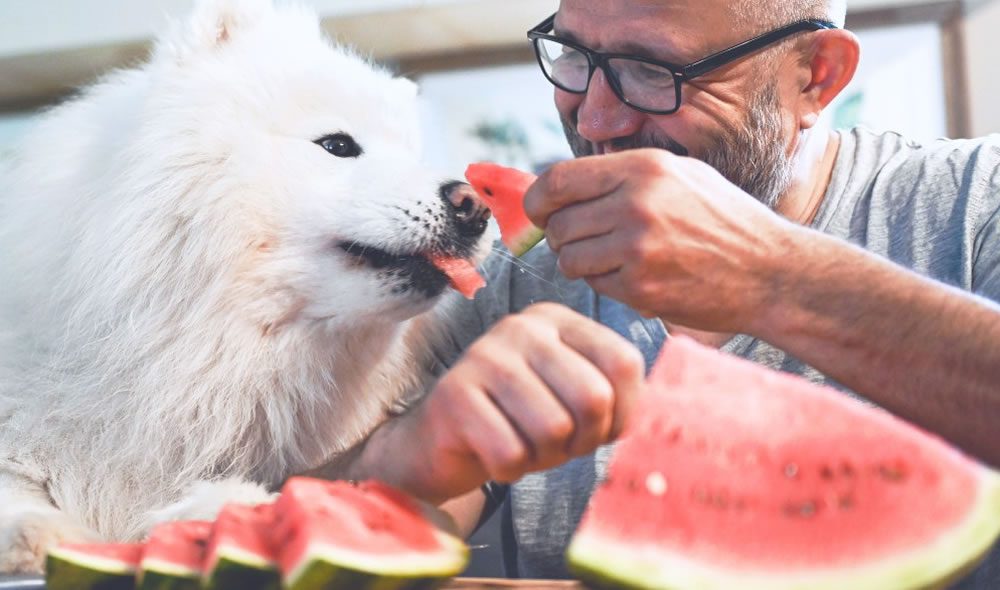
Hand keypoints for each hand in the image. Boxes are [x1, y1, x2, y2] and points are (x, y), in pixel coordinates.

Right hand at [401, 303, 643, 499]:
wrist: (438, 444)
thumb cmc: (517, 422)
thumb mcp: (569, 398)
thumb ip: (611, 393)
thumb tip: (655, 415)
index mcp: (557, 320)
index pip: (623, 362)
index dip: (624, 412)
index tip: (601, 429)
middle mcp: (522, 327)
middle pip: (593, 397)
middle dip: (583, 440)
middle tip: (557, 445)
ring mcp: (484, 356)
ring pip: (553, 429)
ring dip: (543, 456)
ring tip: (522, 444)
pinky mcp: (453, 395)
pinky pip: (511, 453)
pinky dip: (509, 469)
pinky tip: (492, 452)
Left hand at [525, 149, 792, 332]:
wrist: (770, 271)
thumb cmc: (724, 221)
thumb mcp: (680, 175)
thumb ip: (622, 176)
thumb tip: (561, 187)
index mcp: (642, 168)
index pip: (557, 180)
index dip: (538, 200)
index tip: (540, 213)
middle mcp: (636, 203)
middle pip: (558, 224)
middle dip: (563, 236)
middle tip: (588, 242)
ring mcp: (637, 247)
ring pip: (569, 258)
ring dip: (582, 263)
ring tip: (615, 260)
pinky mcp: (640, 287)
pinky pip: (594, 285)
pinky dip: (607, 284)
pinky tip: (637, 277)